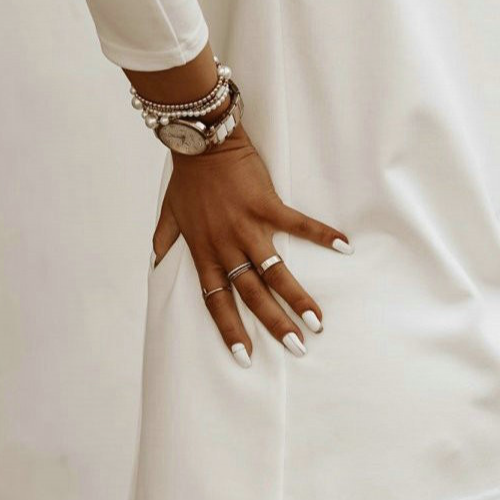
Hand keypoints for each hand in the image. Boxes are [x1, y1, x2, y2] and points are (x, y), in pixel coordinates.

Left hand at [151, 124, 352, 367]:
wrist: (202, 141)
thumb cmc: (187, 177)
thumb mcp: (168, 212)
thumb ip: (164, 239)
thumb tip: (155, 261)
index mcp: (205, 252)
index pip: (217, 301)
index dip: (231, 330)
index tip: (246, 357)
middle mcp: (227, 246)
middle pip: (252, 295)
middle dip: (275, 324)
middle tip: (297, 347)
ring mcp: (248, 226)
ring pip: (275, 271)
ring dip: (297, 297)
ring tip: (317, 320)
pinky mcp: (267, 204)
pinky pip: (298, 224)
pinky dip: (322, 234)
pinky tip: (345, 246)